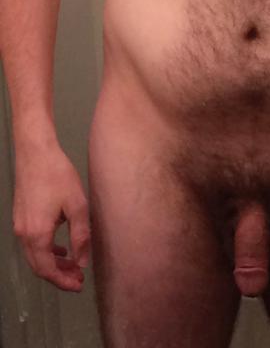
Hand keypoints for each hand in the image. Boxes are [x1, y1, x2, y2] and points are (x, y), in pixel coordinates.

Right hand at [13, 144, 90, 291]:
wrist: (35, 153)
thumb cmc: (58, 176)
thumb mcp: (77, 206)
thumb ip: (81, 236)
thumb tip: (83, 261)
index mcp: (37, 234)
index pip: (47, 270)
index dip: (63, 281)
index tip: (79, 285)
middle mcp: (24, 234)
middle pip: (39, 266)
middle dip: (59, 275)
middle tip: (78, 279)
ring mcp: (19, 225)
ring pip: (35, 255)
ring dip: (53, 263)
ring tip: (73, 265)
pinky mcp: (21, 216)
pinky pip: (32, 243)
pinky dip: (46, 250)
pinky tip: (61, 247)